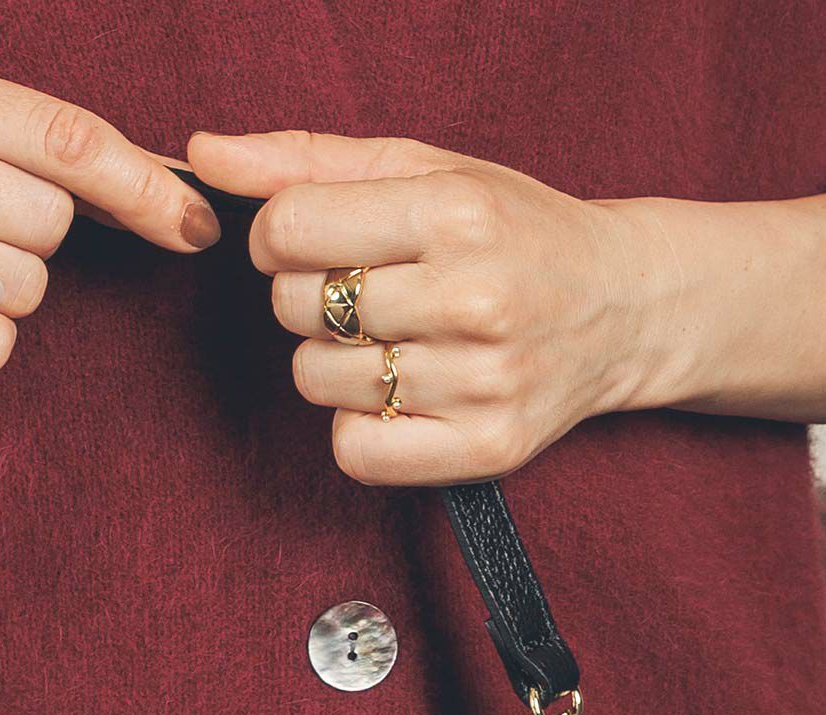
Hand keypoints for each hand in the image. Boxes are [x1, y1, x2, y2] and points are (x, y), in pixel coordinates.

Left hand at [187, 129, 666, 484]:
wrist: (623, 306)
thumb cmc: (511, 231)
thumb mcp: (425, 171)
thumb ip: (308, 162)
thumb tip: (203, 154)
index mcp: (457, 212)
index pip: (289, 228)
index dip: (279, 236)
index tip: (316, 241)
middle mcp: (473, 297)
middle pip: (297, 306)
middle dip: (310, 298)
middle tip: (369, 293)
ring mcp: (481, 381)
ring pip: (316, 380)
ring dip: (334, 364)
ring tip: (394, 342)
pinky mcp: (485, 448)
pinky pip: (354, 450)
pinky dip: (360, 427)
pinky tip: (400, 396)